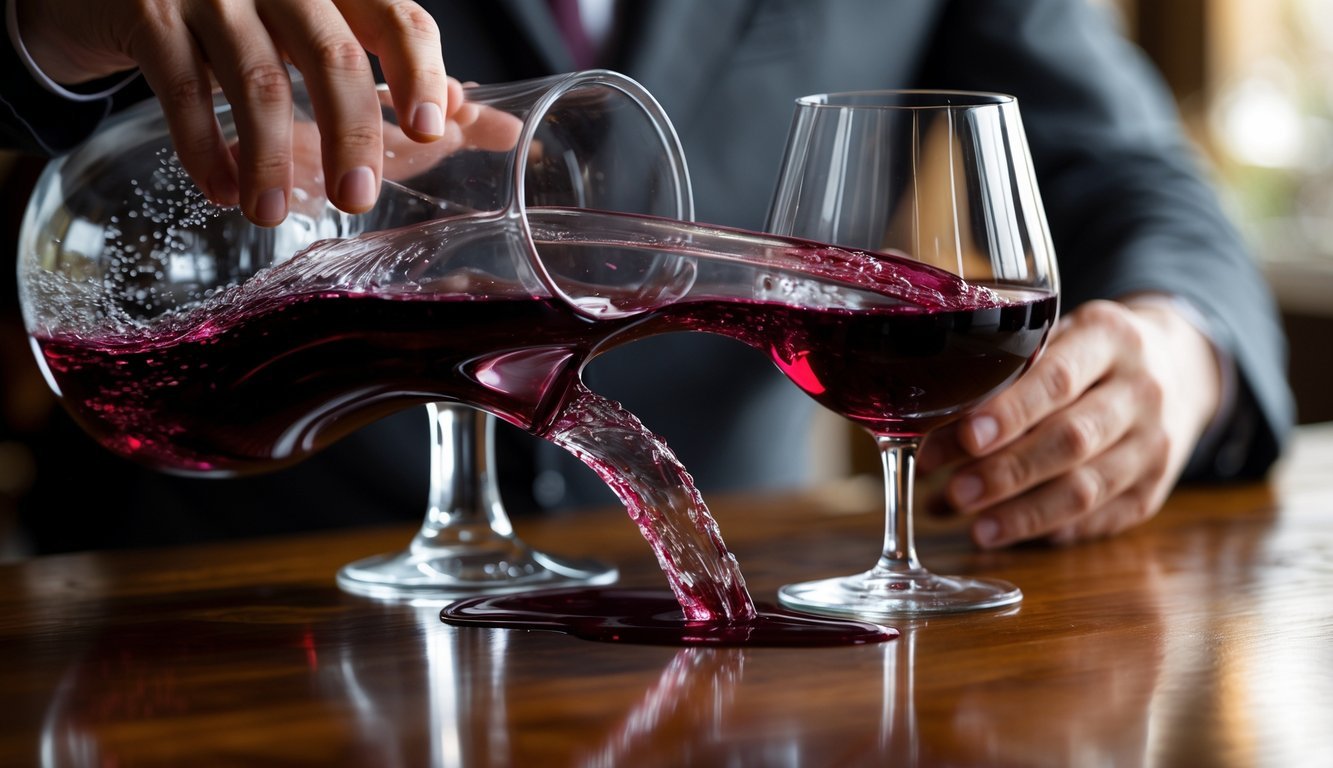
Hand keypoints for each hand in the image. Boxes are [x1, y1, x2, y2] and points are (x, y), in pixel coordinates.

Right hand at [15, 0, 447, 224]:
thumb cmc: (243, 11)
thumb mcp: (319, 28)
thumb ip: (394, 67)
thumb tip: (469, 114)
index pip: (397, 19)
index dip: (420, 75)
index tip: (432, 132)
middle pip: (334, 57)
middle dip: (352, 135)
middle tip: (357, 199)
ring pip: (257, 81)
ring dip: (271, 159)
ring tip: (271, 215)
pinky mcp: (148, 11)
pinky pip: (183, 89)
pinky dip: (204, 149)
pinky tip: (222, 191)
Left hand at [917, 296, 1223, 547]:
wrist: (1178, 367)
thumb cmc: (1089, 353)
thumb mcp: (1058, 336)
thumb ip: (1004, 372)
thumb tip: (924, 427)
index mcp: (1110, 338)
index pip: (1058, 378)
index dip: (1011, 411)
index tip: (967, 436)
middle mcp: (1141, 392)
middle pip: (1072, 440)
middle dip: (1008, 471)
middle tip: (955, 493)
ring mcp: (1154, 445)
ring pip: (1087, 489)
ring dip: (1024, 514)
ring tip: (975, 529)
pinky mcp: (1153, 490)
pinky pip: (1099, 518)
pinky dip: (1050, 530)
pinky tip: (1011, 532)